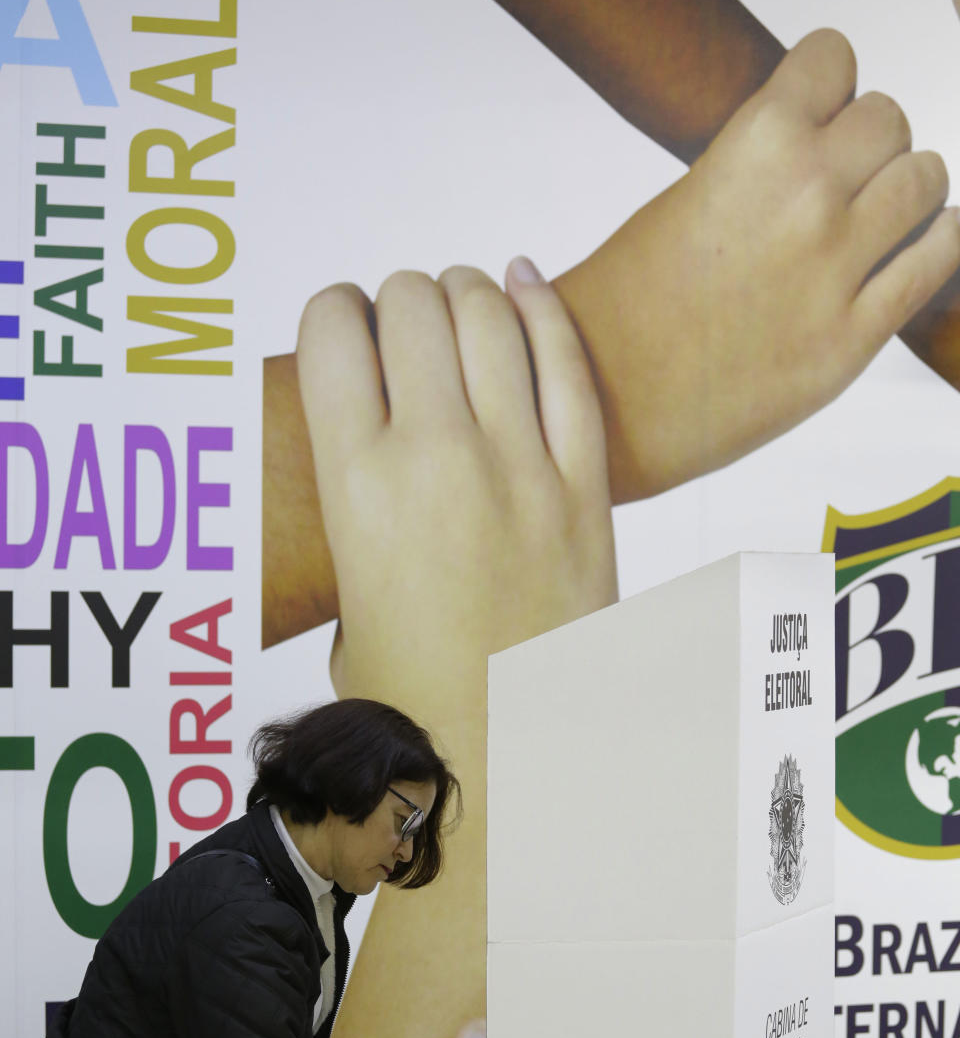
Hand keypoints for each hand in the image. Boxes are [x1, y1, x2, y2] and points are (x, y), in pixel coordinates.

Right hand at [296, 258, 616, 727]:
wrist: (508, 752)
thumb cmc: (413, 694)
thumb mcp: (342, 599)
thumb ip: (350, 516)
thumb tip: (361, 469)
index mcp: (358, 486)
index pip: (332, 330)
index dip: (334, 314)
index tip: (343, 332)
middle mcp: (437, 457)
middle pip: (412, 302)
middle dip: (399, 301)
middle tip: (402, 329)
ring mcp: (521, 466)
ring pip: (490, 313)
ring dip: (464, 293)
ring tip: (458, 308)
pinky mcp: (585, 486)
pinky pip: (567, 362)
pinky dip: (541, 308)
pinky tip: (521, 286)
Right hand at [557, 28, 959, 500]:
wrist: (604, 402)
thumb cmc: (623, 310)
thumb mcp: (684, 198)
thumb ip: (755, 168)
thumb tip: (813, 154)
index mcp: (755, 145)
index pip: (833, 61)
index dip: (824, 90)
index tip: (816, 117)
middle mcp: (808, 196)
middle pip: (888, 121)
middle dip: (865, 145)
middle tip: (839, 181)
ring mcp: (837, 270)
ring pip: (925, 181)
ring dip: (907, 190)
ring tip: (879, 216)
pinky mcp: (852, 340)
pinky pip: (937, 262)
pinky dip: (936, 244)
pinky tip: (914, 247)